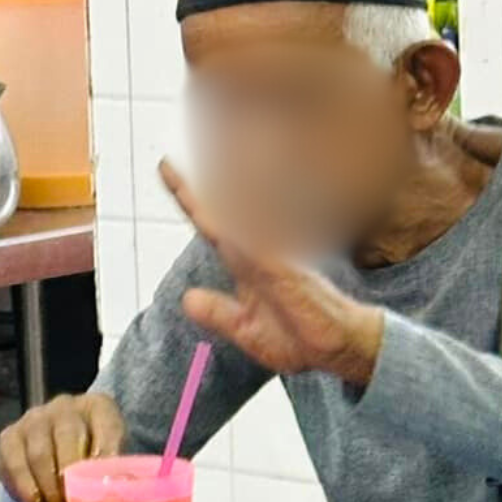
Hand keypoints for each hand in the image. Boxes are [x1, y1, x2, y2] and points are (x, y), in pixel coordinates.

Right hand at [0, 392, 126, 501]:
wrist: (59, 451)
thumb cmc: (92, 458)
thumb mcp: (110, 459)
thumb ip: (115, 471)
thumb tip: (117, 491)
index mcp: (98, 407)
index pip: (107, 427)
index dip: (106, 456)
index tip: (104, 485)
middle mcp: (64, 406)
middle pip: (67, 438)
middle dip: (71, 479)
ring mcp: (33, 419)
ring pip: (38, 455)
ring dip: (49, 490)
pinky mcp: (9, 437)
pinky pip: (13, 465)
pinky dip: (26, 492)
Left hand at [161, 162, 383, 386]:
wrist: (337, 349)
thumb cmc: (298, 336)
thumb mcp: (246, 328)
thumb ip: (218, 313)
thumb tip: (188, 299)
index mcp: (243, 262)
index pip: (210, 223)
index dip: (188, 196)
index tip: (165, 166)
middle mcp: (255, 252)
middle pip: (223, 208)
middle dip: (201, 180)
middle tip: (170, 153)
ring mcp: (270, 258)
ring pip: (240, 216)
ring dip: (225, 187)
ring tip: (210, 152)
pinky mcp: (284, 272)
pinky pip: (257, 246)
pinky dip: (239, 228)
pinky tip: (220, 214)